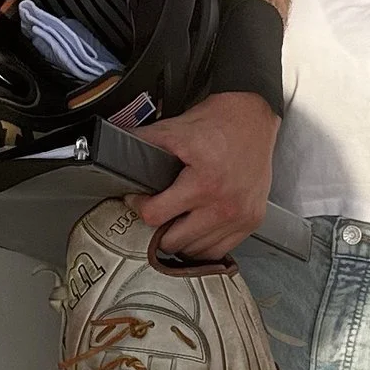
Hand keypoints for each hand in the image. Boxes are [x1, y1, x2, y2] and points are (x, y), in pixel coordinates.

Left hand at [132, 91, 277, 262]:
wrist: (255, 118)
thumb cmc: (221, 122)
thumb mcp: (176, 128)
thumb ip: (143, 142)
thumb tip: (114, 146)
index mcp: (204, 184)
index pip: (156, 216)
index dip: (139, 207)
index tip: (138, 201)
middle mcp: (224, 205)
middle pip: (173, 241)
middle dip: (158, 227)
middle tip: (157, 212)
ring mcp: (240, 217)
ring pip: (195, 251)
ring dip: (181, 239)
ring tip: (175, 221)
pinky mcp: (251, 221)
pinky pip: (218, 251)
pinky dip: (203, 245)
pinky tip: (196, 230)